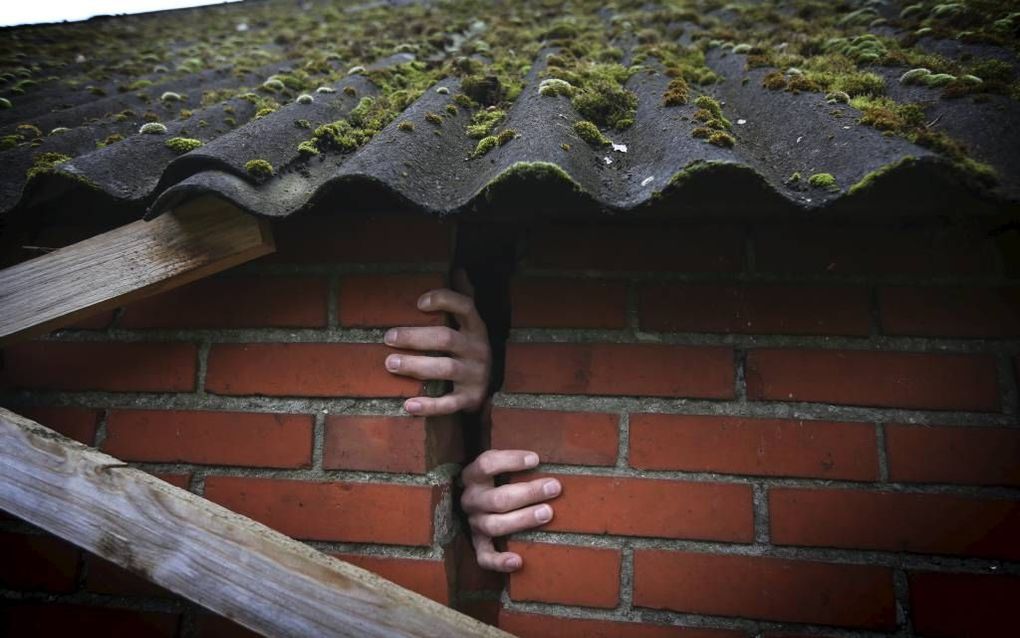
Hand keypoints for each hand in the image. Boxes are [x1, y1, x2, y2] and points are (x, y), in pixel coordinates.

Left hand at [383, 269, 490, 416]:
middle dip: (416, 337)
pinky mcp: (470, 398)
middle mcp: (478, 349)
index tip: (419, 303)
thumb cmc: (470, 348)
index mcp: (476, 328)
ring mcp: (475, 375)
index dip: (444, 301)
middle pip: (446, 339)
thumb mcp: (471, 324)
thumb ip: (464, 297)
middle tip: (388, 338)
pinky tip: (408, 405)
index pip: (465, 307)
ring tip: (390, 363)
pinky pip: (449, 403)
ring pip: (445, 369)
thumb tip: (459, 269)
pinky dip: (430, 406)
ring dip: (417, 366)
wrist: (493, 386)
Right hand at [460, 450, 560, 571]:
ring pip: (494, 525)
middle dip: (528, 493)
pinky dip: (499, 561)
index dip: (510, 461)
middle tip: (554, 487)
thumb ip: (514, 460)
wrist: (475, 500)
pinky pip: (484, 556)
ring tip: (547, 513)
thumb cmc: (496, 478)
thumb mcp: (498, 464)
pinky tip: (517, 562)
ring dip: (522, 519)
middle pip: (497, 499)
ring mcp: (473, 522)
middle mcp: (470, 499)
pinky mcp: (477, 543)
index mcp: (473, 476)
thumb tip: (542, 457)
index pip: (486, 464)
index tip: (536, 459)